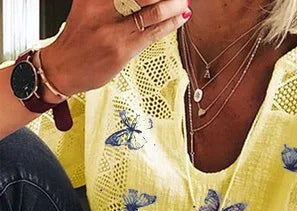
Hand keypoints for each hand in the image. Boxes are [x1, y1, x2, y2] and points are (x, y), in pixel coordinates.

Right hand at [37, 0, 190, 98]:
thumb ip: (111, 0)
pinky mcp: (122, 50)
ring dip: (173, 5)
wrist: (63, 68)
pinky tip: (180, 18)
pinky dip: (170, 24)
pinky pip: (152, 34)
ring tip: (183, 2)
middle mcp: (101, 8)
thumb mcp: (88, 7)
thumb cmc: (78, 38)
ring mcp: (113, 31)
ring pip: (152, 12)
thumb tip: (145, 0)